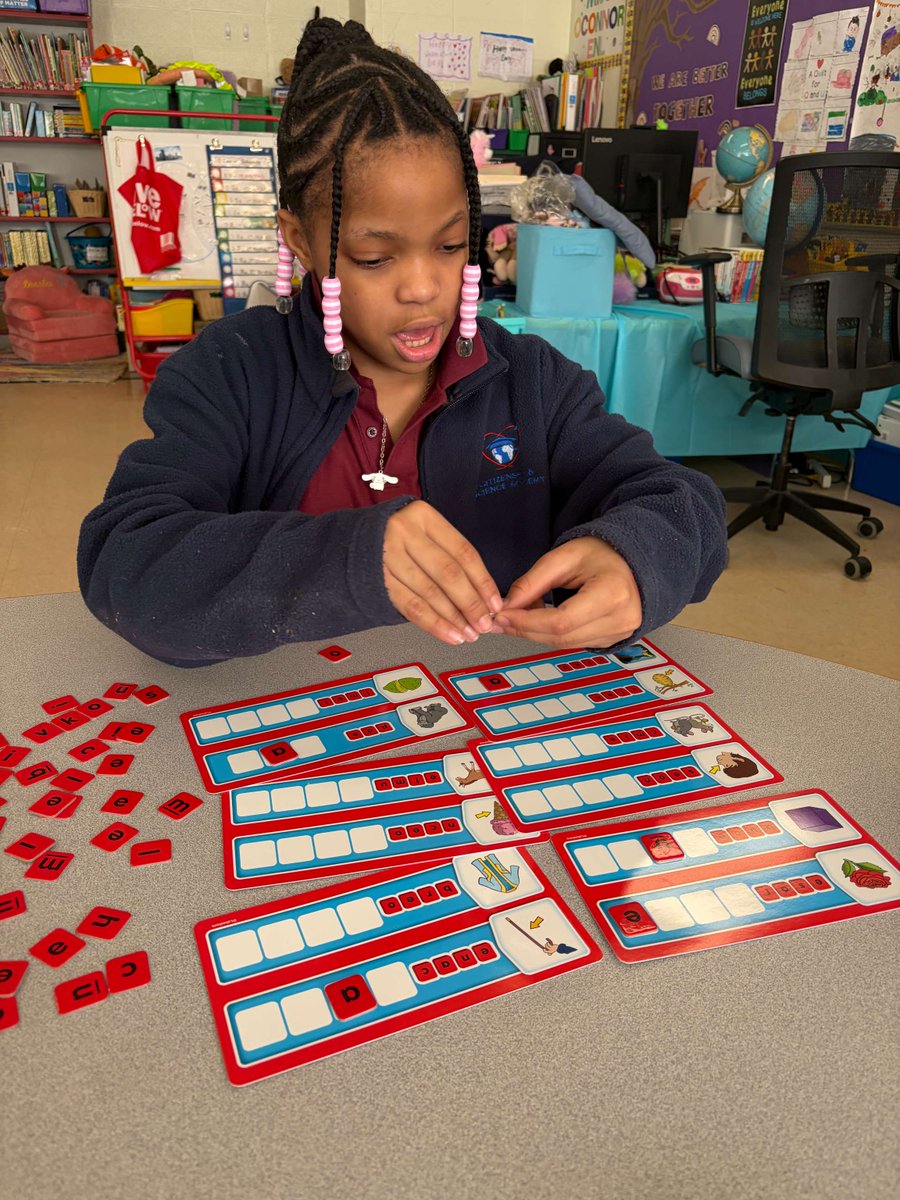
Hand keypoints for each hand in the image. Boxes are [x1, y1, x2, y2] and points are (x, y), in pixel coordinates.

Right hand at [384, 501, 502, 645]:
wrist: (350, 541)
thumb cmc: (398, 539)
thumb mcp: (423, 532)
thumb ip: (449, 555)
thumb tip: (483, 594)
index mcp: (423, 516)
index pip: (463, 552)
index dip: (482, 580)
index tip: (495, 602)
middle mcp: (404, 532)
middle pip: (448, 573)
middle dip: (471, 603)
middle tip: (485, 623)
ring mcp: (387, 556)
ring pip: (430, 593)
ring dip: (454, 618)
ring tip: (469, 634)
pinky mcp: (377, 580)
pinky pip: (411, 606)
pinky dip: (433, 624)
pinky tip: (449, 635)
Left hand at [495, 537, 640, 648]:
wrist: (629, 561)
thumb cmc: (601, 554)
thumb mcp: (564, 557)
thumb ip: (533, 582)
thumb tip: (507, 606)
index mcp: (612, 594)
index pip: (561, 621)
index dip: (527, 622)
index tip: (503, 616)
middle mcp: (619, 619)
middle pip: (561, 637)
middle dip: (525, 630)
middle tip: (500, 620)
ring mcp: (618, 633)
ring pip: (564, 644)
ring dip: (535, 634)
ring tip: (517, 617)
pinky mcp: (611, 640)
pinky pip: (573, 643)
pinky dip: (551, 635)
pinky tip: (538, 621)